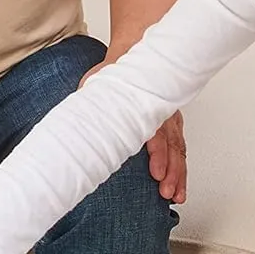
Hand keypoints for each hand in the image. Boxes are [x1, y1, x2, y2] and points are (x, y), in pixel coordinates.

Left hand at [82, 63, 186, 202]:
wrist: (133, 57)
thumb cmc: (115, 76)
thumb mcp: (98, 88)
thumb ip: (92, 107)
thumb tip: (74, 127)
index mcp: (144, 105)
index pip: (155, 132)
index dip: (158, 154)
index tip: (156, 173)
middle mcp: (161, 114)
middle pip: (171, 145)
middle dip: (171, 171)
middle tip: (166, 191)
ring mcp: (169, 120)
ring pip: (178, 150)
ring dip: (178, 174)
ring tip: (175, 196)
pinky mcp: (172, 126)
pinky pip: (179, 149)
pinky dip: (180, 170)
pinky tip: (178, 186)